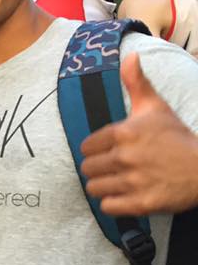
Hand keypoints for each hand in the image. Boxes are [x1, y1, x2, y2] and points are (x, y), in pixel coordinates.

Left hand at [80, 52, 197, 215]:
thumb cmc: (177, 137)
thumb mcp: (156, 107)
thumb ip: (136, 83)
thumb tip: (130, 57)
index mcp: (123, 133)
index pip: (87, 147)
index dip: (96, 150)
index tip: (109, 151)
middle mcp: (125, 157)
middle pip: (87, 169)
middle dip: (97, 169)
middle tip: (113, 168)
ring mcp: (134, 181)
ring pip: (94, 188)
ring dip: (103, 187)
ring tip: (117, 182)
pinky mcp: (142, 203)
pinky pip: (108, 207)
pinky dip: (113, 203)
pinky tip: (124, 196)